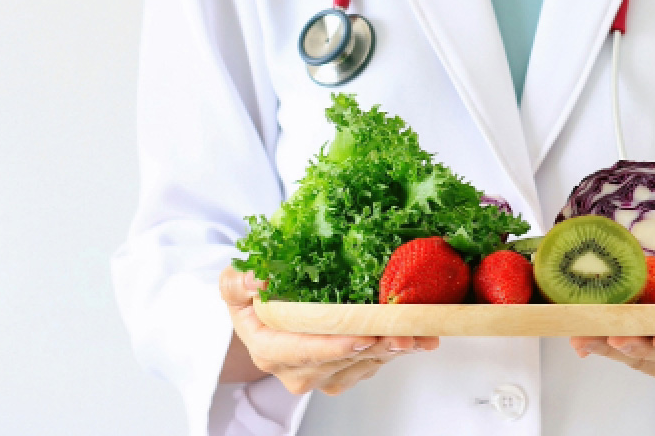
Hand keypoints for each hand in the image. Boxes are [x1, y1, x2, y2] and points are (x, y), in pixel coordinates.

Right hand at [219, 266, 439, 394]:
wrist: (267, 317)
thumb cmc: (254, 300)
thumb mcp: (234, 285)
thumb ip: (238, 282)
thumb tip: (255, 279)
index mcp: (269, 350)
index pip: (302, 352)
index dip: (332, 346)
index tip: (359, 337)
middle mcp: (297, 371)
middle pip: (341, 360)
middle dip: (374, 346)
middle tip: (402, 332)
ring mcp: (324, 375)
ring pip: (364, 364)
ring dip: (393, 348)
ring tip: (419, 332)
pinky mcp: (346, 374)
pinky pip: (375, 364)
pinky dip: (399, 350)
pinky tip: (420, 337)